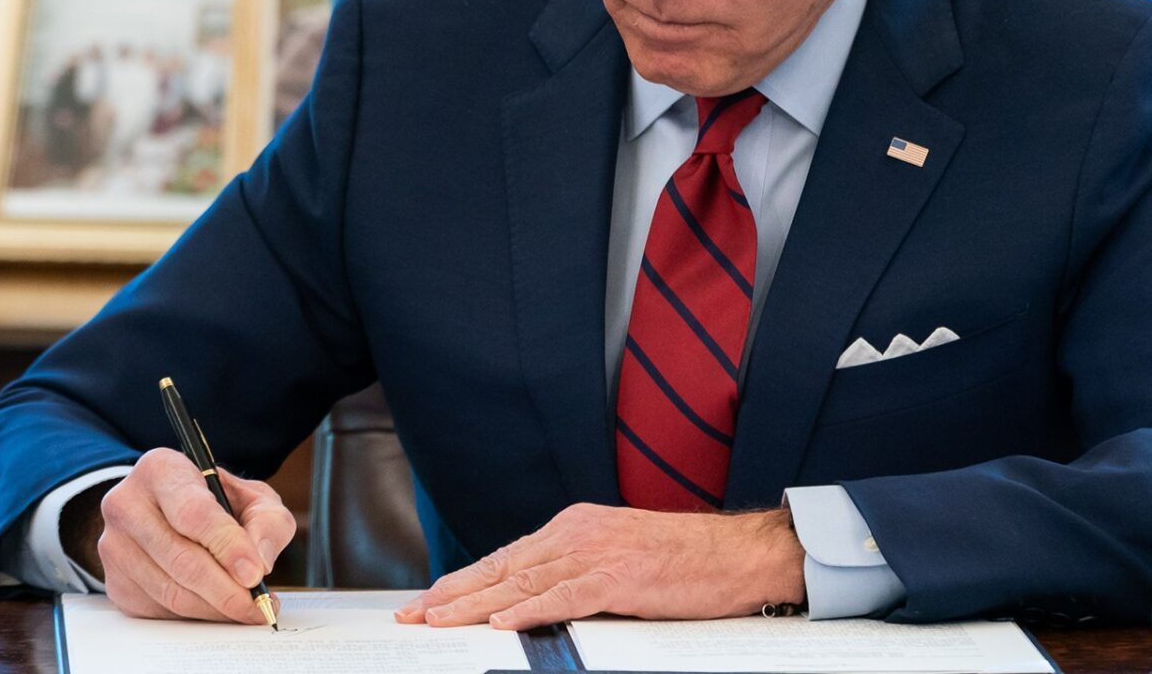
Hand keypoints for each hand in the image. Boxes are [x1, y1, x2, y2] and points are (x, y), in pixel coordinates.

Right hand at [91, 447, 296, 623]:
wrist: (167, 513)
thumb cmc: (214, 503)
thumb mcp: (251, 497)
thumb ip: (267, 522)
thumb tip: (260, 561)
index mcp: (160, 469)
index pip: (193, 513)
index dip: (227, 546)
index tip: (255, 574)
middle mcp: (127, 504)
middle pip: (181, 559)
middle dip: (227, 589)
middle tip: (258, 604)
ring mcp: (115, 546)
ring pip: (171, 591)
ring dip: (215, 608)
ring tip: (246, 609)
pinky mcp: (115, 582)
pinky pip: (160, 610)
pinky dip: (196, 615)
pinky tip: (217, 607)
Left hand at [394, 504, 805, 629]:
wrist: (737, 553)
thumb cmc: (684, 561)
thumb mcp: (617, 557)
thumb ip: (575, 573)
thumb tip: (531, 603)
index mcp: (573, 527)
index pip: (506, 558)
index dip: (463, 580)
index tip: (428, 599)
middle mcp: (576, 534)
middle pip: (502, 569)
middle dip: (453, 593)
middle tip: (414, 613)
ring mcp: (596, 554)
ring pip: (522, 584)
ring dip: (475, 606)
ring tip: (439, 620)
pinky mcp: (619, 578)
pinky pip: (564, 597)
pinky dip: (529, 612)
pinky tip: (501, 624)